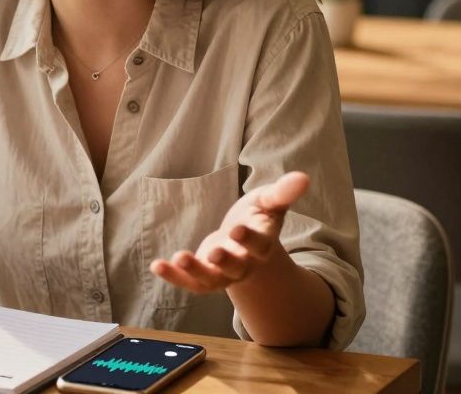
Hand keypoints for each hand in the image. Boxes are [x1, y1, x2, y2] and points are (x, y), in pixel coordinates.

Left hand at [149, 171, 308, 293]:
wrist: (244, 238)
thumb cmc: (257, 215)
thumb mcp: (269, 201)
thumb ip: (283, 192)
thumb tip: (304, 177)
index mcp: (262, 245)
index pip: (259, 245)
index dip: (249, 239)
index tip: (237, 229)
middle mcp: (245, 264)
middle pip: (236, 268)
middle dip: (225, 261)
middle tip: (214, 252)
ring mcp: (223, 274)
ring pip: (211, 280)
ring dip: (194, 272)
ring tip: (179, 258)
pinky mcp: (204, 277)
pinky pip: (189, 282)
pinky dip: (173, 277)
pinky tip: (157, 265)